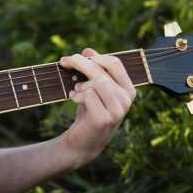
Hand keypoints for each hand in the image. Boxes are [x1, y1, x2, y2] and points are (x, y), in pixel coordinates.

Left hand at [58, 48, 135, 165]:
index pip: (115, 62)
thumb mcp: (93, 88)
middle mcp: (127, 100)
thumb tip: (87, 49)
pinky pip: (88, 95)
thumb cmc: (89, 112)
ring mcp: (118, 111)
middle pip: (102, 70)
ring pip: (97, 81)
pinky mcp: (104, 119)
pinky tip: (74, 100)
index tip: (74, 57)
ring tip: (76, 91)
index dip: (93, 56)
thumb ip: (93, 69)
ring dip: (80, 84)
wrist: (83, 143)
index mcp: (128, 89)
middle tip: (64, 62)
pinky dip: (77, 95)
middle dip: (79, 62)